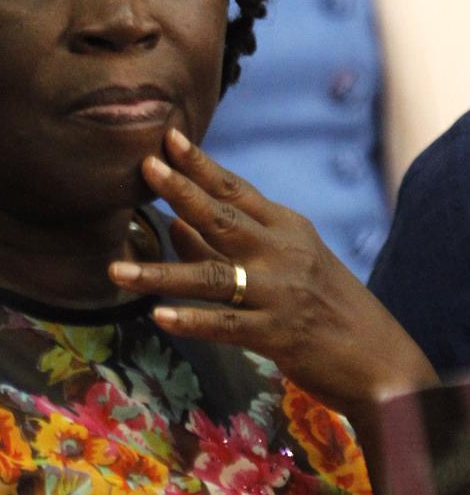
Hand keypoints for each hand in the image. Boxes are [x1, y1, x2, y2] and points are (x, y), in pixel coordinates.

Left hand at [110, 128, 437, 418]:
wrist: (379, 358)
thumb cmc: (325, 303)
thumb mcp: (285, 262)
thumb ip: (227, 245)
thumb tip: (173, 225)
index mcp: (284, 227)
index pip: (235, 188)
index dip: (200, 164)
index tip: (168, 137)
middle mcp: (281, 252)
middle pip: (222, 217)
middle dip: (181, 190)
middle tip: (145, 166)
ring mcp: (278, 292)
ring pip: (211, 277)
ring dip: (160, 272)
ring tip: (115, 269)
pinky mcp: (276, 334)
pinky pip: (225, 326)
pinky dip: (192, 320)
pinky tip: (159, 316)